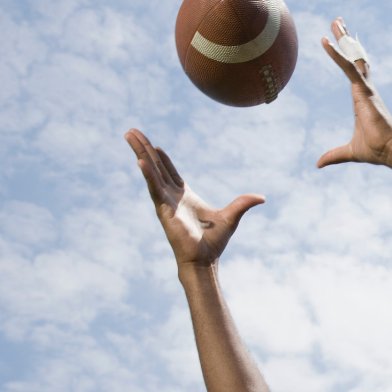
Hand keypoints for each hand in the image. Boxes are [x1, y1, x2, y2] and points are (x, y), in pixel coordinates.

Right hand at [125, 128, 264, 268]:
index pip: (170, 171)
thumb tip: (262, 197)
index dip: (161, 157)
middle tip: (131, 131)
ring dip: (141, 153)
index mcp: (185, 196)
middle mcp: (172, 196)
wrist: (204, 260)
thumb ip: (243, 204)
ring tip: (129, 135)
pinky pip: (154, 188)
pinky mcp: (164, 210)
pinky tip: (140, 161)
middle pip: (156, 166)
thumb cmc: (213, 242)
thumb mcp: (231, 217)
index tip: (154, 144)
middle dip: (144, 148)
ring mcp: (166, 202)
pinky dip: (148, 174)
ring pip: (151, 172)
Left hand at [317, 18, 391, 167]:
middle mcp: (365, 89)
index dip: (346, 56)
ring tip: (335, 21)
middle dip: (346, 39)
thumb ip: (334, 154)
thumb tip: (318, 163)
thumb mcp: (349, 151)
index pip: (353, 71)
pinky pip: (348, 68)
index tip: (341, 43)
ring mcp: (365, 88)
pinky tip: (326, 42)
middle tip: (338, 21)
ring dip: (343, 39)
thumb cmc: (376, 150)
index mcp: (362, 98)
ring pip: (353, 57)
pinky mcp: (364, 91)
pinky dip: (337, 55)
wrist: (390, 151)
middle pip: (354, 57)